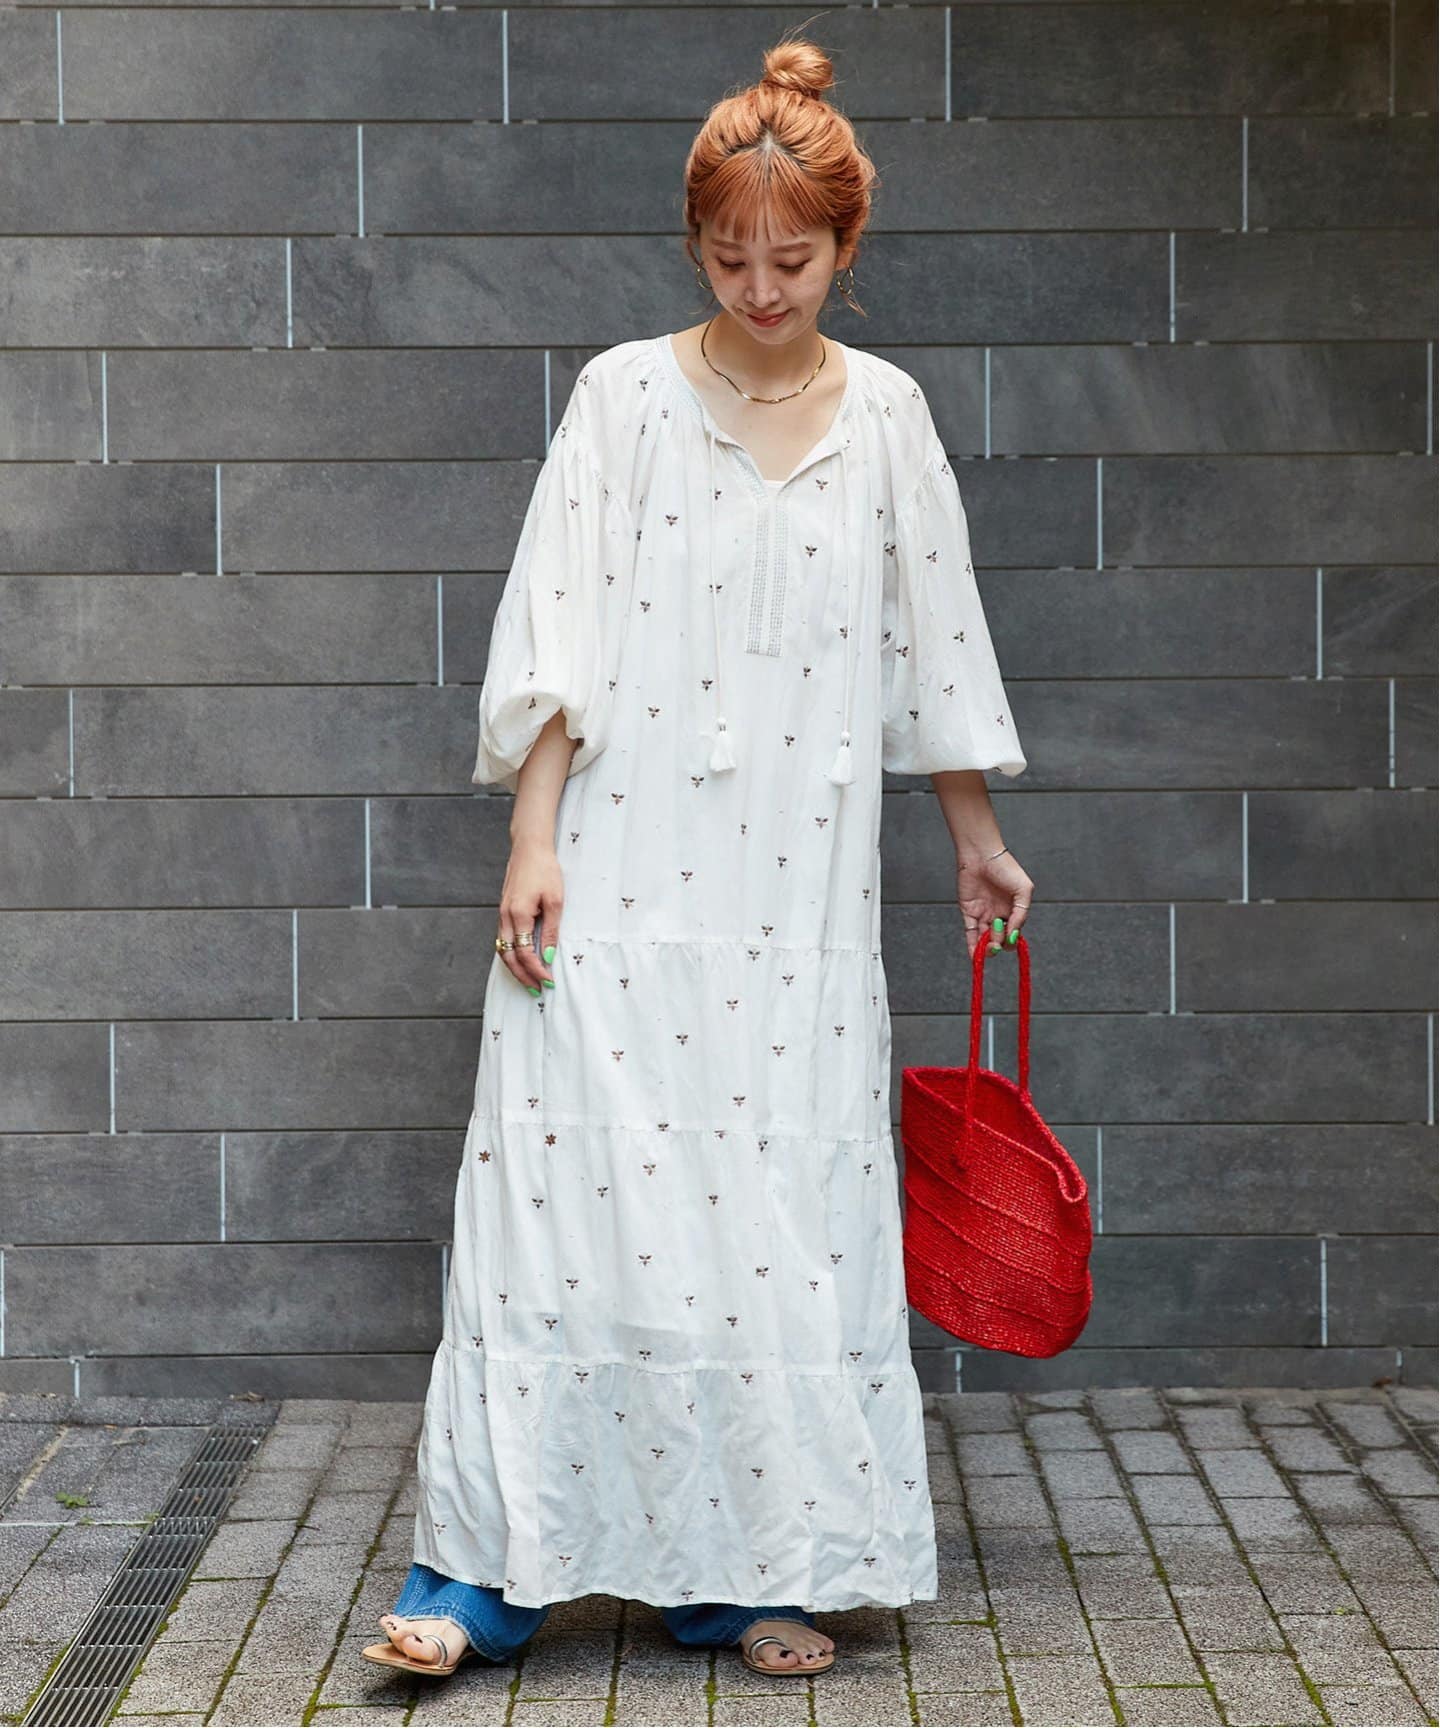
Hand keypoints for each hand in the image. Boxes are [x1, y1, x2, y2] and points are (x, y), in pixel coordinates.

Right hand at [496, 837, 562, 995]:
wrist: (529, 848)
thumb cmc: (545, 870)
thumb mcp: (555, 901)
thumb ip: (550, 931)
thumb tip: (548, 957)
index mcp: (518, 915)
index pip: (524, 953)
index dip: (536, 970)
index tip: (548, 981)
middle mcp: (504, 917)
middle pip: (508, 957)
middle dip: (522, 976)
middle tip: (536, 990)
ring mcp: (501, 914)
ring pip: (502, 950)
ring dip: (515, 968)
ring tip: (529, 980)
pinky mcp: (503, 911)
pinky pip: (503, 939)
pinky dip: (511, 954)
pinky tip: (521, 960)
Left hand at [956, 846, 1034, 960]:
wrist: (982, 854)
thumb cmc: (1006, 867)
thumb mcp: (1023, 890)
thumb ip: (1021, 914)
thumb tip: (1014, 934)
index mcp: (1013, 910)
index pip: (1014, 933)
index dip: (1013, 940)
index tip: (1012, 939)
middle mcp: (998, 914)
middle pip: (1000, 938)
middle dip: (1000, 943)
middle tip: (997, 938)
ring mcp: (983, 913)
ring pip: (985, 938)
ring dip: (987, 948)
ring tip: (989, 947)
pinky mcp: (968, 911)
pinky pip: (970, 933)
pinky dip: (972, 946)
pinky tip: (975, 957)